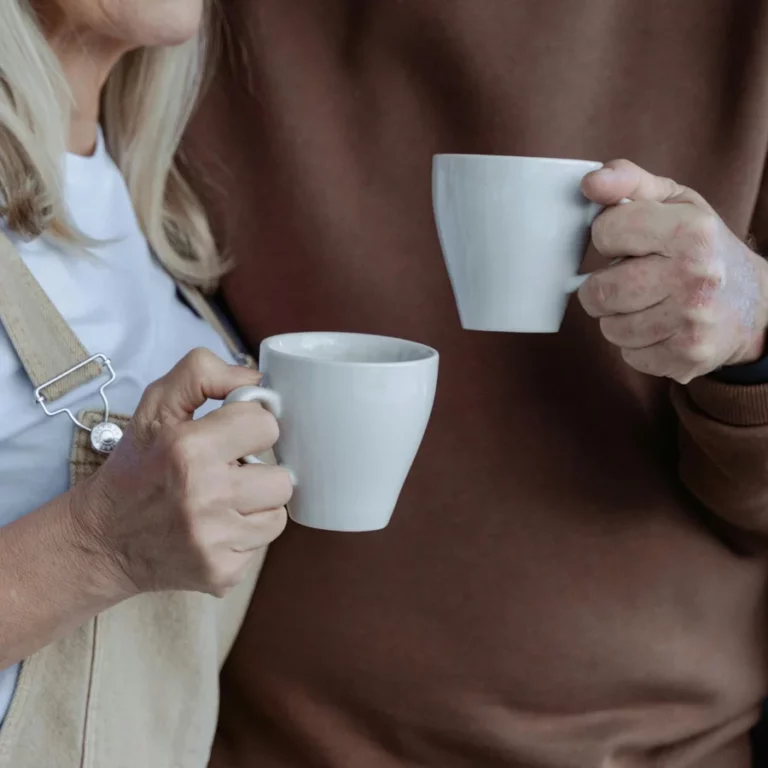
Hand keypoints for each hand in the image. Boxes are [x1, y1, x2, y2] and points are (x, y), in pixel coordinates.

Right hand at [72, 348, 291, 597]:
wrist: (103, 540)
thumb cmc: (137, 466)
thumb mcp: (155, 405)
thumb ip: (203, 373)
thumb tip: (257, 380)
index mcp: (189, 448)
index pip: (266, 425)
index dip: (250, 427)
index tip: (232, 436)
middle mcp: (204, 495)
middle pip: (283, 477)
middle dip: (259, 471)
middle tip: (228, 472)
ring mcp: (214, 539)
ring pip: (279, 512)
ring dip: (257, 504)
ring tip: (223, 500)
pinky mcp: (221, 573)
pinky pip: (263, 545)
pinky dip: (245, 535)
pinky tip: (216, 528)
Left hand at [578, 159, 767, 382]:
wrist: (755, 304)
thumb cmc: (703, 248)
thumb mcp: (675, 203)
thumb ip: (629, 182)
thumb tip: (590, 182)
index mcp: (691, 232)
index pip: (606, 232)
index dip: (609, 237)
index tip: (627, 240)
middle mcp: (694, 278)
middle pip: (599, 291)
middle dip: (603, 286)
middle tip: (629, 279)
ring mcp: (691, 323)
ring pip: (609, 328)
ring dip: (618, 317)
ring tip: (647, 303)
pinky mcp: (686, 358)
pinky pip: (629, 355)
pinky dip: (636, 344)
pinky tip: (659, 326)